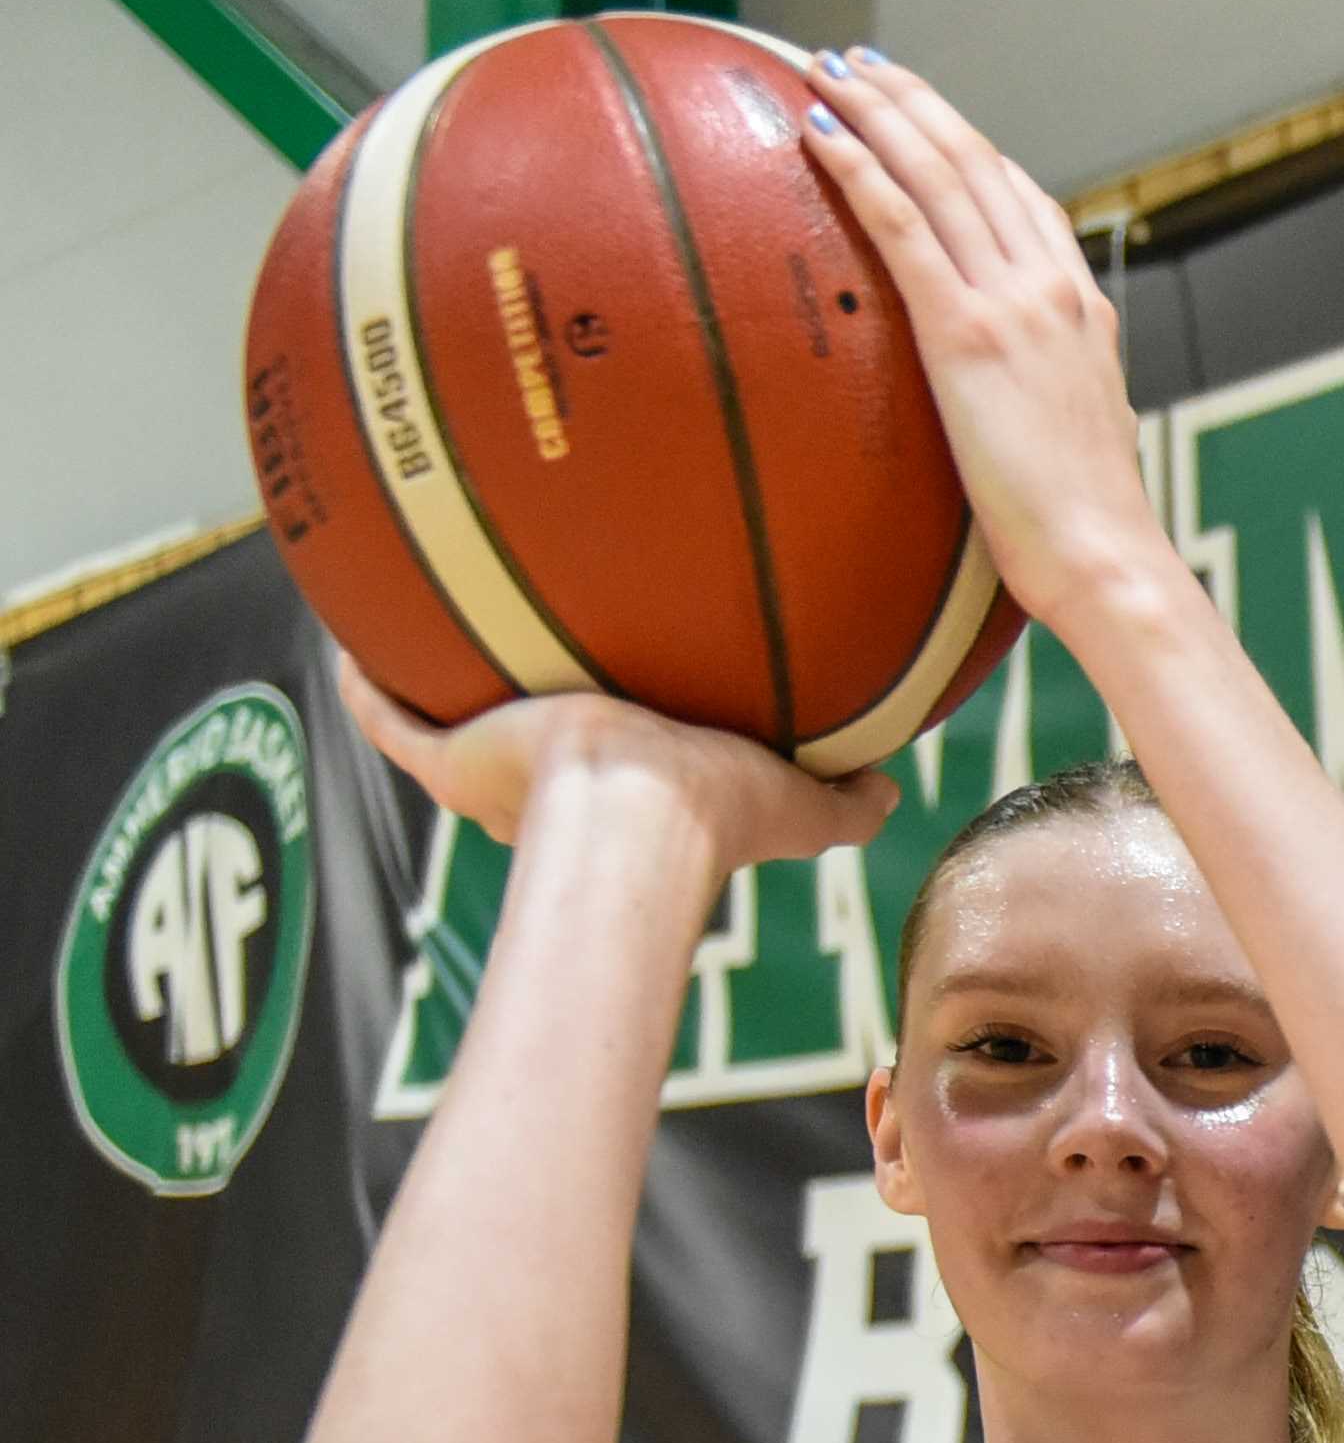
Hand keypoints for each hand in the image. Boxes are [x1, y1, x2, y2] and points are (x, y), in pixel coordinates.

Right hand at [335, 653, 891, 871]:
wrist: (639, 816)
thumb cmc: (718, 818)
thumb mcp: (798, 803)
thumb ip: (845, 800)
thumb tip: (894, 790)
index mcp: (625, 803)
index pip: (614, 776)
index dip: (614, 751)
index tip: (616, 713)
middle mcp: (550, 797)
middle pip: (528, 749)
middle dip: (524, 714)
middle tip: (524, 654)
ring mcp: (491, 773)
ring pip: (454, 728)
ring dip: (441, 684)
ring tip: (431, 624)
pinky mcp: (449, 755)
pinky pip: (388, 715)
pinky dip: (366, 682)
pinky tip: (351, 633)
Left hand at [797, 49, 1175, 629]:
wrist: (1107, 555)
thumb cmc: (1087, 526)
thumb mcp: (1078, 439)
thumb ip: (1046, 396)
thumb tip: (1012, 409)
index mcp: (1083, 309)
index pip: (1024, 199)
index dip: (969, 145)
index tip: (925, 115)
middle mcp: (1052, 287)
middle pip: (976, 163)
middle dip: (914, 101)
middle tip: (858, 62)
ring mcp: (1013, 304)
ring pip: (938, 174)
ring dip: (877, 111)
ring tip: (827, 72)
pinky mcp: (966, 333)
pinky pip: (903, 227)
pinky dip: (860, 169)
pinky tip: (820, 135)